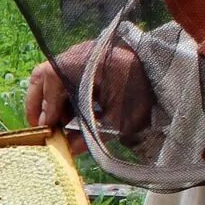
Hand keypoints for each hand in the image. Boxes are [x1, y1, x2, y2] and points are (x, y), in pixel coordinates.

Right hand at [25, 42, 154, 155]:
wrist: (166, 75)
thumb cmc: (144, 94)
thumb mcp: (119, 120)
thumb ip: (91, 134)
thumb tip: (69, 150)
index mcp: (86, 63)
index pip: (52, 80)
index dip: (46, 106)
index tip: (47, 128)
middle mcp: (80, 54)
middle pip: (44, 74)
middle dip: (38, 102)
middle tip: (39, 126)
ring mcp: (83, 55)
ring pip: (51, 75)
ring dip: (49, 99)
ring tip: (54, 124)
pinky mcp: (88, 61)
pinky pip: (65, 76)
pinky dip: (62, 95)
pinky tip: (69, 115)